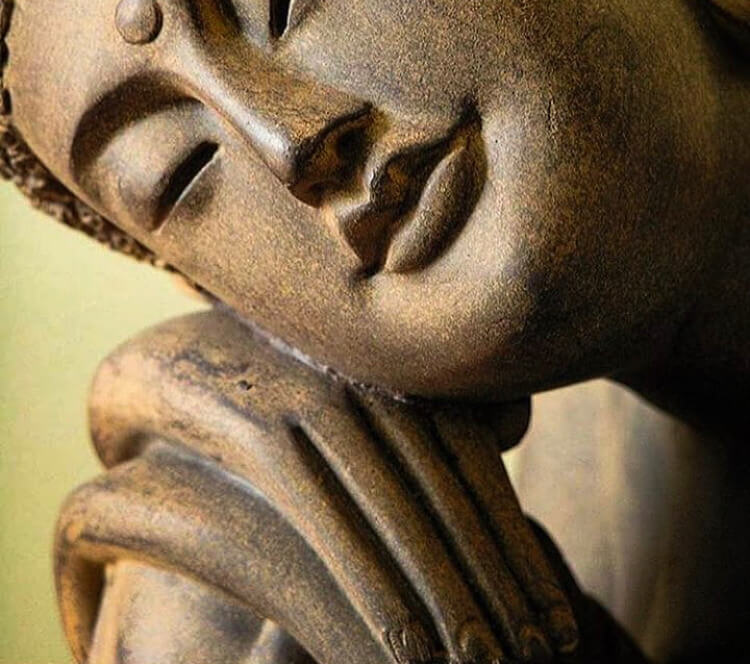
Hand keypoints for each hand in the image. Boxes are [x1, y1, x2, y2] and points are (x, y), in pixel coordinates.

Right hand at [57, 308, 577, 663]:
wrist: (162, 356)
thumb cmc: (268, 384)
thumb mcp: (348, 390)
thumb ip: (422, 404)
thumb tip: (514, 423)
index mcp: (387, 358)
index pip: (470, 455)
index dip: (514, 538)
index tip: (555, 614)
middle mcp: (359, 370)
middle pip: (445, 488)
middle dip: (496, 578)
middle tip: (538, 656)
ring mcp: (309, 390)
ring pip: (397, 508)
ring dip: (445, 593)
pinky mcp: (255, 423)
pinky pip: (327, 520)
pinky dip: (372, 586)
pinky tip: (405, 652)